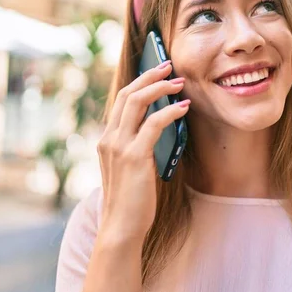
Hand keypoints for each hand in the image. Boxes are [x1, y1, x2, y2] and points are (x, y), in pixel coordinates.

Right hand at [96, 61, 189, 241]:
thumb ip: (139, 145)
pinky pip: (153, 124)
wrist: (122, 227)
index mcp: (107, 139)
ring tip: (180, 82)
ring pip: (138, 102)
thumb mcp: (132, 167)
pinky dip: (170, 112)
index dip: (140, 81)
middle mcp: (109, 138)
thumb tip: (162, 125)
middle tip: (169, 65)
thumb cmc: (132, 199)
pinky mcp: (134, 156)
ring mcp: (118, 146)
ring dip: (161, 88)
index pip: (122, 99)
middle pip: (128, 93)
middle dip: (150, 75)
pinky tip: (183, 108)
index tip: (157, 71)